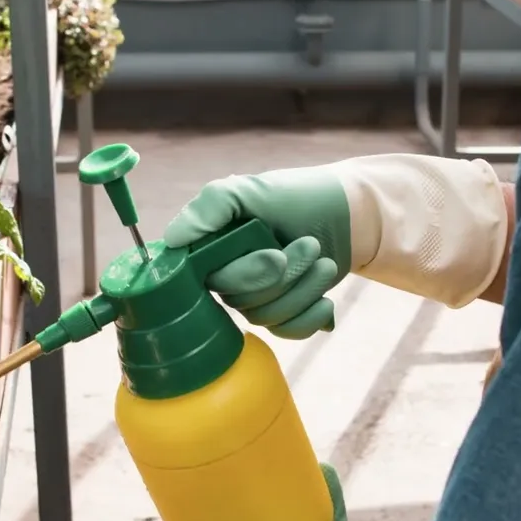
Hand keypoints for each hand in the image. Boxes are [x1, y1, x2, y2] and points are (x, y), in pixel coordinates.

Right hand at [164, 167, 351, 339]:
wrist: (349, 212)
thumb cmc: (298, 195)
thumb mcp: (252, 189)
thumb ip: (210, 206)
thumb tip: (171, 240)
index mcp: (212, 245)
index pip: (207, 278)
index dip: (243, 273)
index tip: (276, 255)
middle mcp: (227, 273)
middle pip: (238, 299)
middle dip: (282, 275)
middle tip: (311, 245)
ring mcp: (255, 296)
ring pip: (264, 317)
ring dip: (302, 290)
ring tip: (325, 261)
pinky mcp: (282, 313)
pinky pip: (285, 332)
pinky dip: (309, 317)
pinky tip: (327, 299)